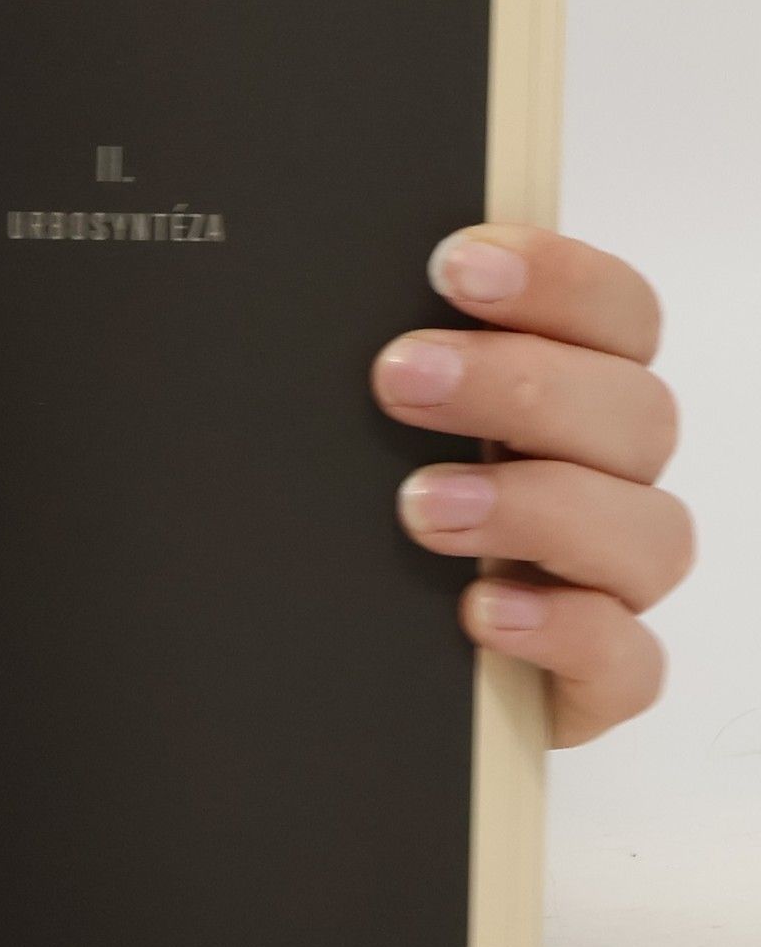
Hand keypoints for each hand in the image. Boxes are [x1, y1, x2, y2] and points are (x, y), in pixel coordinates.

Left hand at [373, 226, 690, 746]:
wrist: (327, 670)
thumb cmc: (343, 529)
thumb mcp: (341, 436)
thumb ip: (363, 366)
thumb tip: (299, 284)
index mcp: (560, 398)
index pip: (614, 317)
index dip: (558, 279)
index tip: (456, 264)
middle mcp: (600, 481)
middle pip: (633, 412)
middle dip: (519, 384)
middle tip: (399, 378)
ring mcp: (605, 585)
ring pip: (647, 532)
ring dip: (536, 507)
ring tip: (422, 508)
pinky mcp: (593, 682)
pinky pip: (627, 660)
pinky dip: (565, 631)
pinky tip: (481, 613)